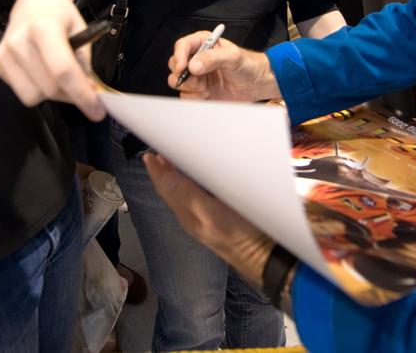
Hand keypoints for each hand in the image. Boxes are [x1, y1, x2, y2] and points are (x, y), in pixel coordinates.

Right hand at [0, 0, 104, 120]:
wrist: (34, 0)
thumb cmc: (61, 16)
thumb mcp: (82, 31)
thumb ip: (84, 64)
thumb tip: (88, 94)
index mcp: (43, 27)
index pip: (63, 71)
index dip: (82, 95)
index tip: (98, 111)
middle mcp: (19, 41)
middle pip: (49, 88)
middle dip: (70, 95)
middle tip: (83, 88)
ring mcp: (4, 54)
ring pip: (33, 96)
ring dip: (52, 94)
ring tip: (60, 78)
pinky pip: (21, 92)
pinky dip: (37, 89)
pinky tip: (42, 72)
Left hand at [143, 152, 274, 287]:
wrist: (266, 259)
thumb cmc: (242, 237)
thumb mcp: (212, 214)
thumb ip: (187, 196)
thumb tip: (164, 177)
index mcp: (188, 215)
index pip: (166, 189)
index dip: (157, 172)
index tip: (149, 156)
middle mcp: (193, 218)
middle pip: (172, 192)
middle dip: (164, 173)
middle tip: (159, 156)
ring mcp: (206, 220)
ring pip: (183, 196)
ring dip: (176, 178)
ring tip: (172, 165)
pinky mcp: (220, 220)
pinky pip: (197, 199)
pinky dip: (192, 185)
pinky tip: (198, 181)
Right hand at [168, 31, 278, 101]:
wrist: (257, 85)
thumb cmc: (248, 65)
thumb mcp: (234, 57)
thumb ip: (214, 58)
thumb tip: (194, 66)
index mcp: (203, 44)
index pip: (182, 46)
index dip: (179, 56)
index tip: (183, 67)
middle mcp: (196, 59)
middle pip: (174, 64)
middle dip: (183, 74)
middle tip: (198, 80)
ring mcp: (196, 77)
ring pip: (176, 81)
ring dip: (190, 87)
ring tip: (205, 88)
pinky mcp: (197, 92)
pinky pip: (185, 96)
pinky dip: (194, 98)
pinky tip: (207, 95)